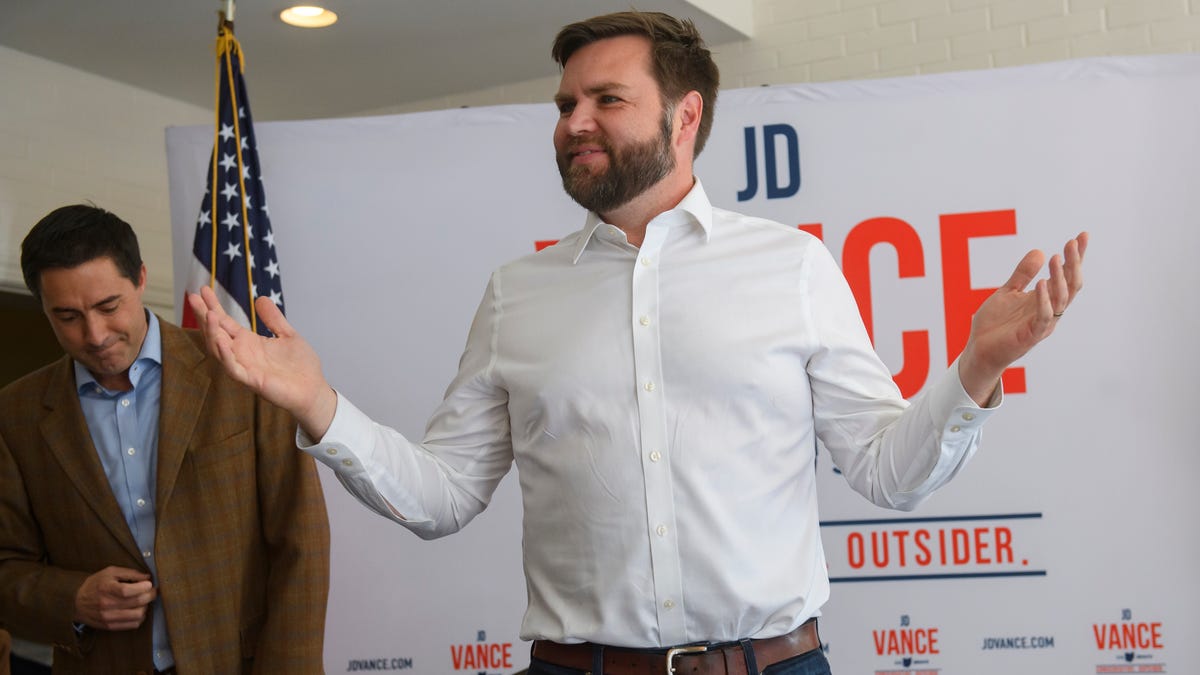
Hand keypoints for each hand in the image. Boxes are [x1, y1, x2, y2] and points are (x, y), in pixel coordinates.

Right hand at [73, 566, 154, 630]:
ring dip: (146, 607)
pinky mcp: (109, 626)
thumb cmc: (95, 584)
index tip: (149, 583)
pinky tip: (138, 610)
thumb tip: (147, 577)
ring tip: (144, 601)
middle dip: (150, 595)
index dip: (144, 587)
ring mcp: (108, 617)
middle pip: (137, 603)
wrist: (75, 602)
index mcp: (106, 588)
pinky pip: (133, 625)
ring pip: (138, 615)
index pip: (129, 591)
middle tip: (152, 591)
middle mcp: (106, 604)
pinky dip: (140, 617)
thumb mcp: (110, 572)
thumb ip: (130, 573)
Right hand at [187, 287, 337, 437]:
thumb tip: (261, 298)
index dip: (213, 306)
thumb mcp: (288, 335)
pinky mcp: (252, 381)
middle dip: (204, 315)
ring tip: (209, 314)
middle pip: (216, 333)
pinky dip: (226, 355)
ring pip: (219, 350)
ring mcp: (245, 367)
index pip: (225, 322)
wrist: (314, 390)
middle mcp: (242, 354)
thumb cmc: (301, 366)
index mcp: (249, 342)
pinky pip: (233, 368)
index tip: (203, 289)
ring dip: (213, 333)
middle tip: (192, 297)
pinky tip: (221, 341)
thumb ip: (274, 319)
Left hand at [959, 232, 1087, 403]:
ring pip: (1061, 299)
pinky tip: (1041, 283)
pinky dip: (1044, 301)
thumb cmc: (996, 324)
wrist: (979, 349)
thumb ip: (1022, 274)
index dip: (1076, 257)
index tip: (1083, 235)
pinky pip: (1043, 317)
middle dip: (1074, 263)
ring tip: (1056, 257)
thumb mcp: (1008, 292)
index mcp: (1046, 299)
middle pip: (1070, 285)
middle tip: (1073, 242)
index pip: (1066, 275)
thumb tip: (1039, 251)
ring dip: (1059, 278)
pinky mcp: (1031, 335)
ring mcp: (1042, 323)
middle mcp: (1050, 310)